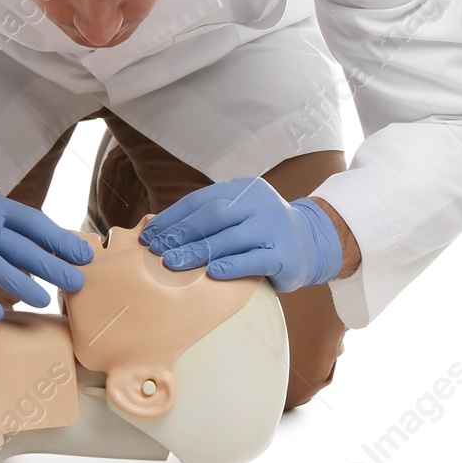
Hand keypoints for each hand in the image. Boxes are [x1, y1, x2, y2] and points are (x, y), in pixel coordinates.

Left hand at [140, 177, 341, 292]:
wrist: (312, 242)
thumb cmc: (262, 229)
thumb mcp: (240, 213)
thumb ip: (209, 217)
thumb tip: (160, 230)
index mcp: (244, 189)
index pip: (200, 200)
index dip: (172, 217)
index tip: (149, 234)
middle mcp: (260, 204)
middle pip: (213, 216)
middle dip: (181, 233)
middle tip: (157, 250)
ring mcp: (275, 228)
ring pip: (230, 238)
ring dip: (198, 252)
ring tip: (173, 263)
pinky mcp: (285, 255)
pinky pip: (254, 260)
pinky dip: (231, 266)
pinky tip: (211, 273)